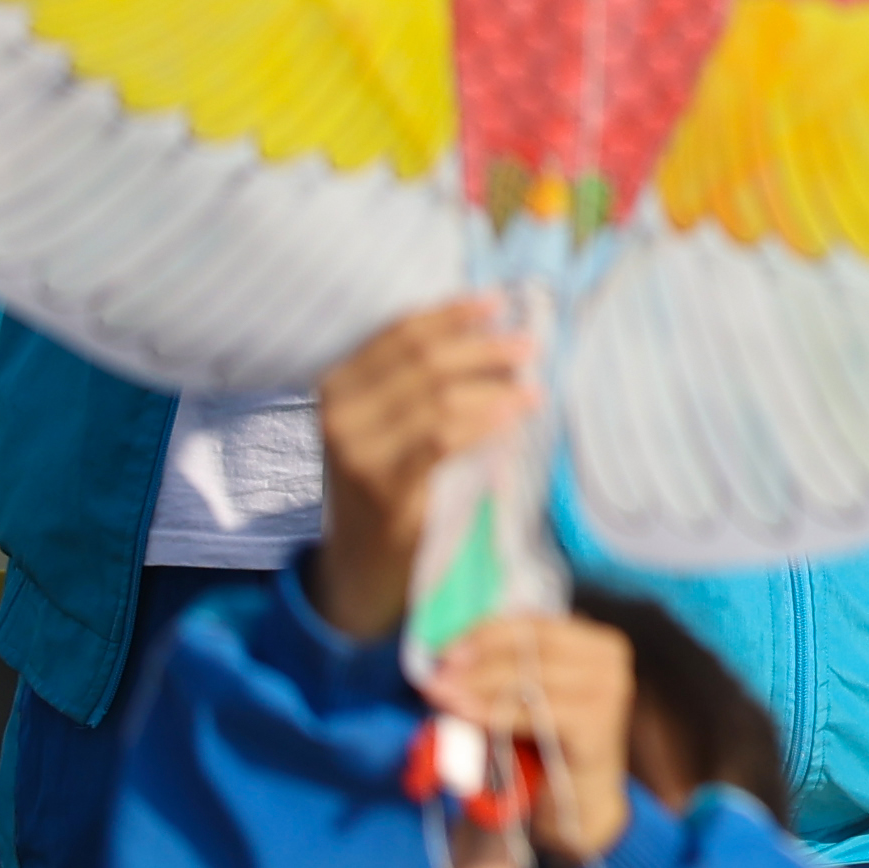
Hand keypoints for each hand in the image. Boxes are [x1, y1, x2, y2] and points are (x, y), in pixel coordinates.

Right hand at [311, 298, 532, 647]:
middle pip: (424, 360)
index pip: (398, 334)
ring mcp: (357, 454)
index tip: (497, 302)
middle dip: (484, 347)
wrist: (359, 565)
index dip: (451, 314)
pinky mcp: (385, 490)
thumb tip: (495, 334)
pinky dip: (485, 422)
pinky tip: (515, 416)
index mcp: (335, 388)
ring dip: (496, 386)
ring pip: (440, 398)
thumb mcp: (384, 426)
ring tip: (533, 385)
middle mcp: (338, 415)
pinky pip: (444, 441)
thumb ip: (419, 383)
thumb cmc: (384, 483)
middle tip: (530, 344)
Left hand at [430, 612, 639, 867]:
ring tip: (441, 696)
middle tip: (437, 677)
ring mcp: (609, 691)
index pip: (533, 622)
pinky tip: (465, 716)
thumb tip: (449, 656)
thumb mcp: (527, 699)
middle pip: (531, 644)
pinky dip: (496, 711)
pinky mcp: (597, 726)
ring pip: (530, 675)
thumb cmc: (547, 746)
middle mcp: (610, 659)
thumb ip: (505, 671)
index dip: (485, 632)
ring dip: (478, 685)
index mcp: (596, 641)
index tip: (443, 649)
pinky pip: (535, 711)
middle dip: (478, 659)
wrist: (578, 806)